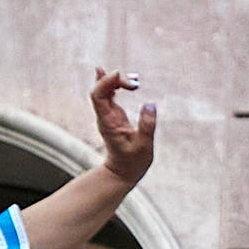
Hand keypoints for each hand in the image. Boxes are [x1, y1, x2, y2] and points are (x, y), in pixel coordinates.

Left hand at [87, 69, 158, 183]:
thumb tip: (150, 104)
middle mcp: (104, 116)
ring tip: (135, 80)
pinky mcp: (113, 115)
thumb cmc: (133, 163)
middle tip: (136, 83)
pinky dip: (117, 85)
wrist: (122, 173)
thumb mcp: (144, 147)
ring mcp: (108, 115)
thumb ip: (147, 126)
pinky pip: (110, 95)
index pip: (98, 96)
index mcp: (107, 123)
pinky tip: (123, 78)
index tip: (120, 75)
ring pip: (105, 90)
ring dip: (117, 81)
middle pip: (101, 90)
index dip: (105, 82)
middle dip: (115, 80)